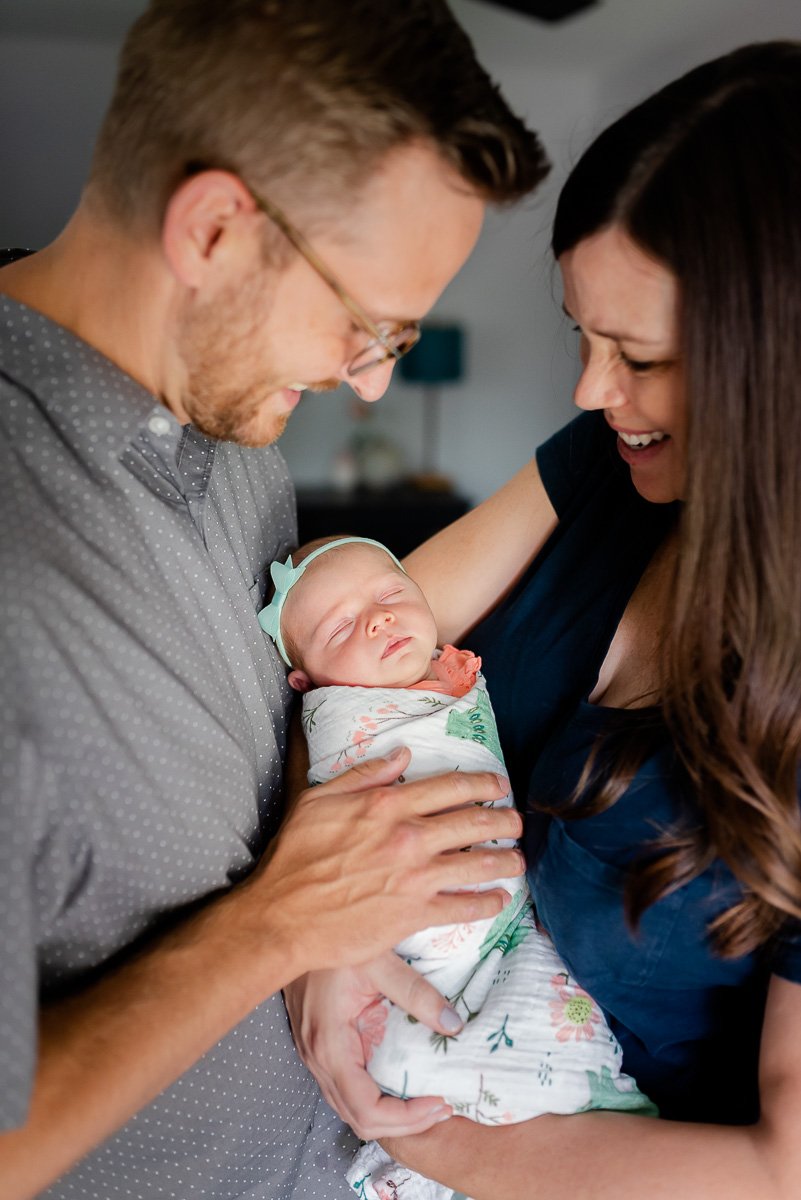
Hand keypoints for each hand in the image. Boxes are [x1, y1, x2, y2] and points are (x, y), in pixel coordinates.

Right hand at [247, 747, 522, 977]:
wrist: (282, 916)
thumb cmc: (294, 856)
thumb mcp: (319, 800)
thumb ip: (364, 775)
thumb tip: (402, 755)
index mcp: (388, 804)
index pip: (450, 786)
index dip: (482, 782)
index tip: (499, 784)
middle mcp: (409, 837)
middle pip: (473, 821)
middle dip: (504, 820)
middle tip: (517, 821)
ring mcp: (415, 877)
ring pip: (477, 863)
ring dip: (506, 861)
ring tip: (519, 860)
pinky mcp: (414, 914)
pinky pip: (463, 907)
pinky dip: (487, 903)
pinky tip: (500, 900)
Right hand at [285, 953, 464, 1138]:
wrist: (291, 928)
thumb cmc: (332, 940)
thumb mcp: (378, 961)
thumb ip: (415, 992)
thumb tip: (453, 1025)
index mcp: (330, 1045)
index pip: (367, 1110)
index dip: (407, 1118)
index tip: (440, 1101)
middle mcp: (317, 1059)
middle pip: (359, 1119)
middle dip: (404, 1123)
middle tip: (442, 1107)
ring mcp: (314, 1055)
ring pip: (349, 1107)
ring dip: (390, 1115)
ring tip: (427, 1100)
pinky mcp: (318, 1046)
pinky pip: (345, 1088)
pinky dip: (374, 1098)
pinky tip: (399, 1082)